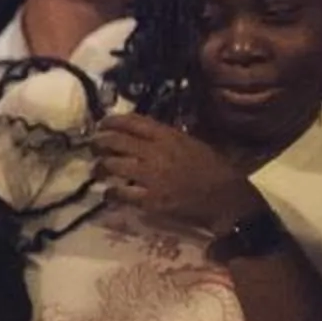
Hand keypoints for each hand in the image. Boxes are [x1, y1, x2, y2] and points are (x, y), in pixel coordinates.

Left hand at [92, 115, 261, 238]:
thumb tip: (141, 133)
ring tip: (98, 170)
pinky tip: (110, 193)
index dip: (111, 121)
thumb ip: (166, 137)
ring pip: (112, 165)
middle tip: (93, 147)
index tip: (102, 124)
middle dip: (98, 143)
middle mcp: (156, 153)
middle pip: (115, 141)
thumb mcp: (192, 143)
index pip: (132, 122)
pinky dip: (111, 193)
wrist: (228, 199)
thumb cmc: (214, 169)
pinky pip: (121, 193)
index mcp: (169, 136)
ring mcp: (152, 176)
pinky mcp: (151, 199)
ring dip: (100, 167)